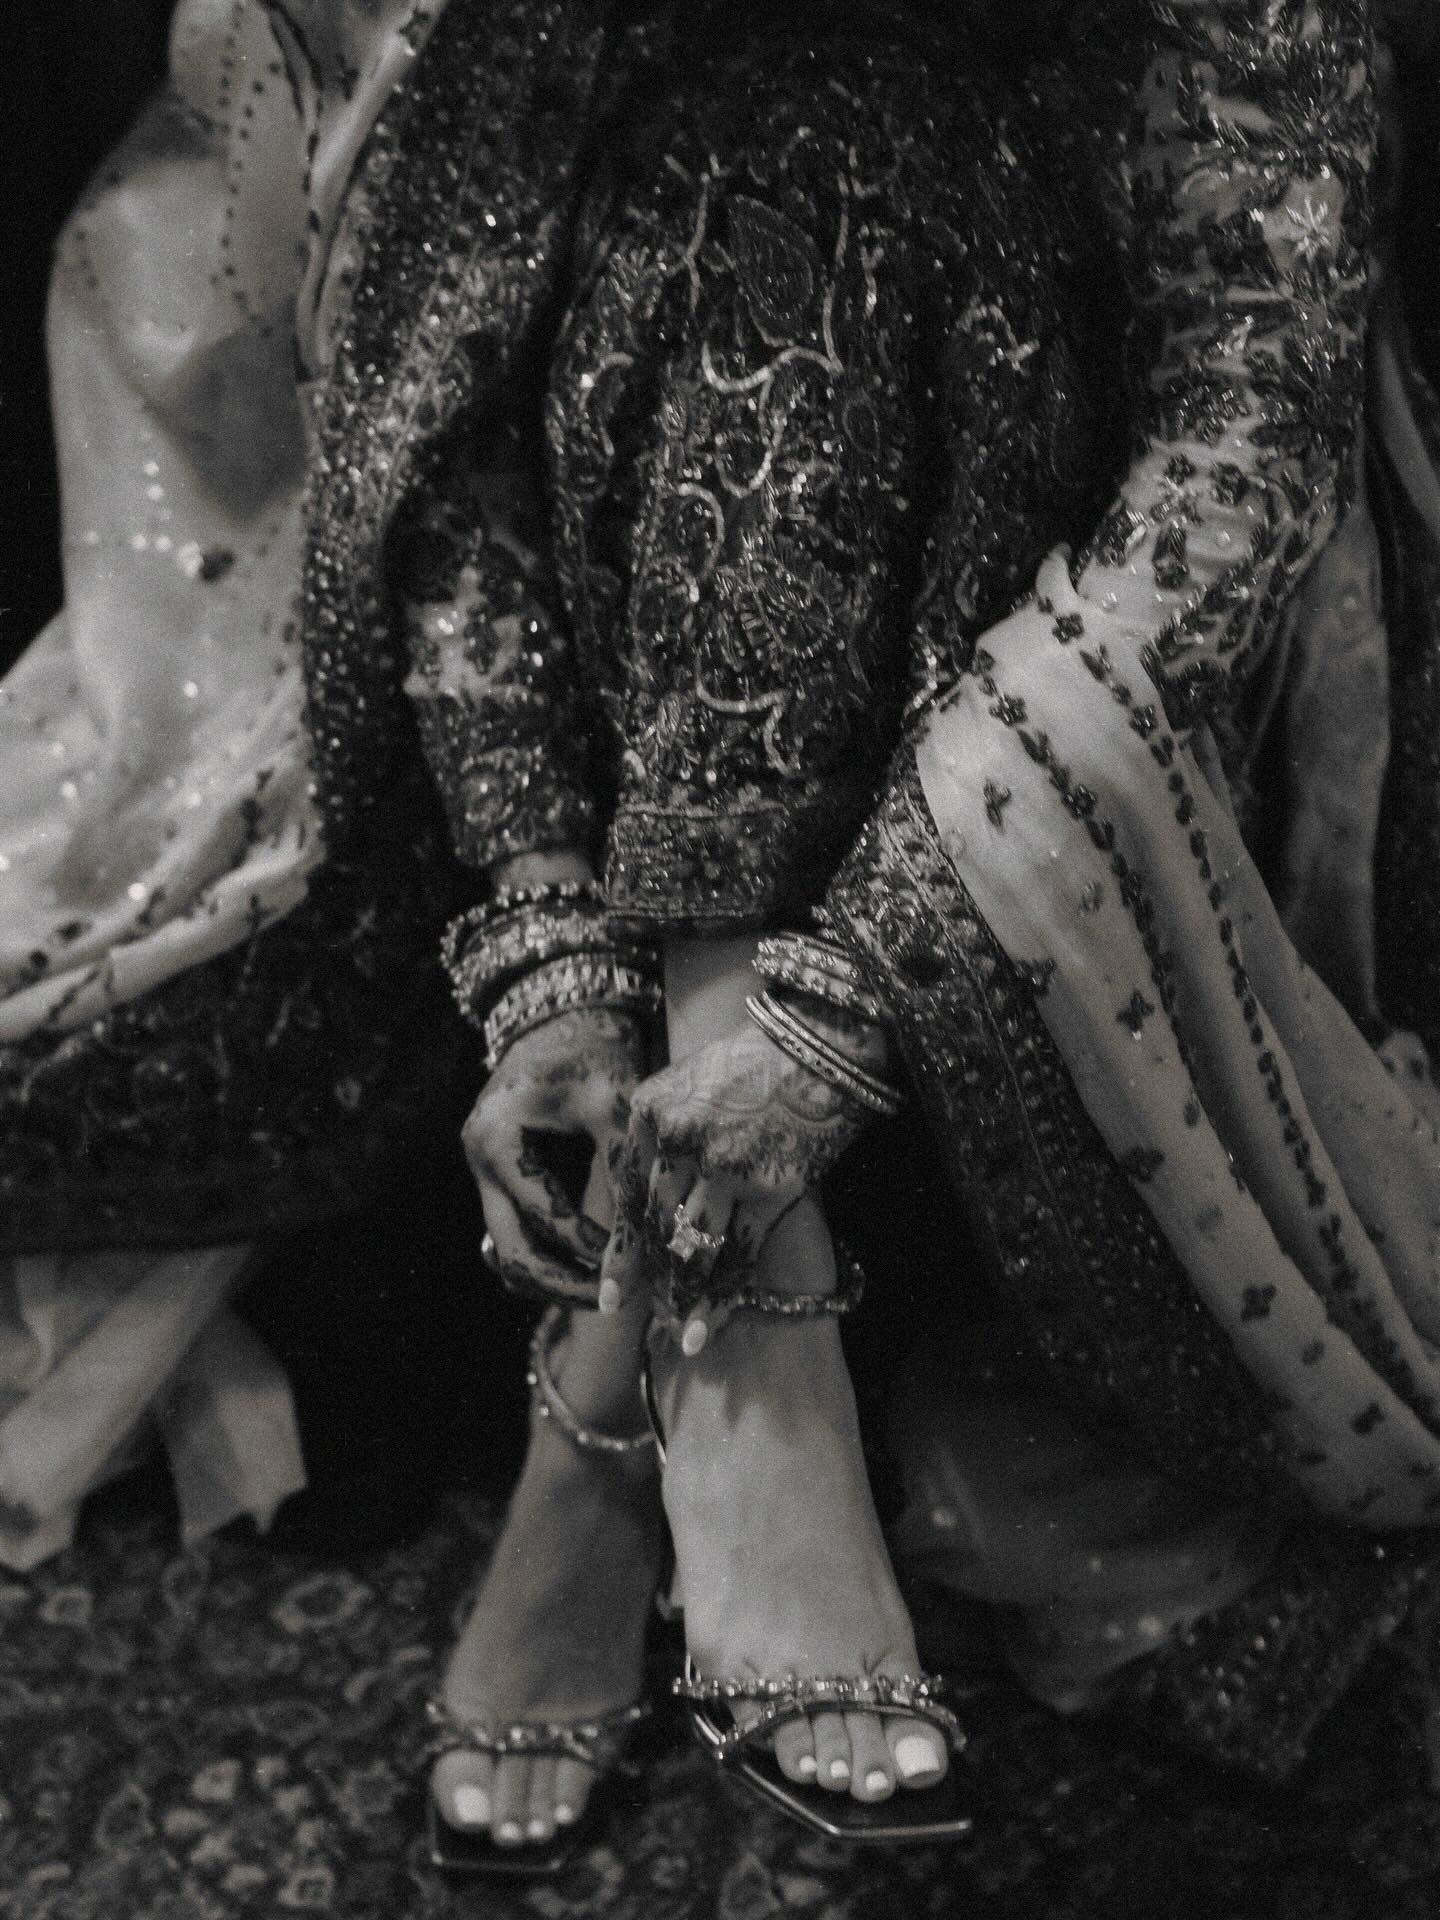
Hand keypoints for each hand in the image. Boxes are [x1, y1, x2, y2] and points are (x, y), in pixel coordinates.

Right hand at [463, 1006, 647, 1303]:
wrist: (565, 1014)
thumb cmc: (595, 1054)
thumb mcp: (615, 1110)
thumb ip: (626, 1180)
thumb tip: (645, 1255)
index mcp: (496, 1140)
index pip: (545, 1219)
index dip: (593, 1249)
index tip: (637, 1267)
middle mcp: (478, 1159)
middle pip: (511, 1253)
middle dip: (563, 1284)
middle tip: (612, 1300)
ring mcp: (483, 1169)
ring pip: (507, 1253)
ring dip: (551, 1278)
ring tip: (603, 1288)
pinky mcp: (499, 1174)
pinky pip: (514, 1233)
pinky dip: (545, 1254)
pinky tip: (586, 1263)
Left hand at [599, 1025, 869, 1336]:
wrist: (819, 1046)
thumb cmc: (753, 1067)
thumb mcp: (688, 1086)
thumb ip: (660, 1137)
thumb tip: (648, 1207)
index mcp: (649, 1114)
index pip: (626, 1197)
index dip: (621, 1253)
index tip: (610, 1298)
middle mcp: (678, 1142)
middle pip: (656, 1229)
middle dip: (651, 1282)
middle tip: (646, 1322)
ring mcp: (723, 1167)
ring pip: (692, 1250)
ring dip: (685, 1299)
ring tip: (680, 1340)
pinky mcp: (769, 1188)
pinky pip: (737, 1256)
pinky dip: (723, 1298)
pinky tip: (712, 1327)